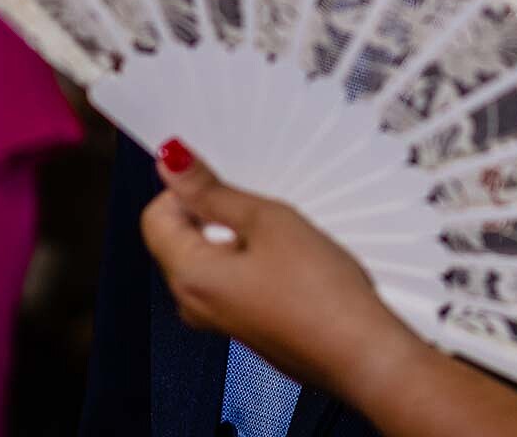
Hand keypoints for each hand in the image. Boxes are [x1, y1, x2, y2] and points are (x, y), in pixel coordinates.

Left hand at [140, 140, 422, 400]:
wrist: (360, 351)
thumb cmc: (321, 295)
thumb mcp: (268, 221)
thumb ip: (214, 192)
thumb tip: (172, 166)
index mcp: (189, 276)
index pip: (155, 216)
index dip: (187, 191)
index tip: (222, 182)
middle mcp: (194, 304)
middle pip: (182, 238)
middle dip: (217, 214)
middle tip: (263, 210)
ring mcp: (219, 319)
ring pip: (212, 259)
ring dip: (240, 238)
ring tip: (284, 237)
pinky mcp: (245, 326)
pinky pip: (233, 282)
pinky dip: (254, 262)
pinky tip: (292, 263)